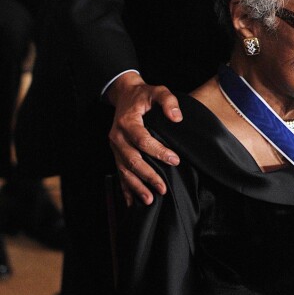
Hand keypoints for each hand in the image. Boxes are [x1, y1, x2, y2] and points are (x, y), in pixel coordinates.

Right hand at [106, 73, 182, 206]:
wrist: (124, 95)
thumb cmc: (143, 95)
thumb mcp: (158, 90)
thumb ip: (168, 101)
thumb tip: (177, 117)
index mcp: (127, 122)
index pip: (142, 140)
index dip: (158, 151)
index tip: (175, 160)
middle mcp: (117, 137)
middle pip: (132, 160)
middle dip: (148, 176)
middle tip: (163, 188)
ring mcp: (115, 147)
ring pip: (124, 171)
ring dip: (137, 187)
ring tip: (150, 200)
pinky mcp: (116, 154)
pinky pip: (120, 174)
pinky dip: (126, 189)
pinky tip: (133, 203)